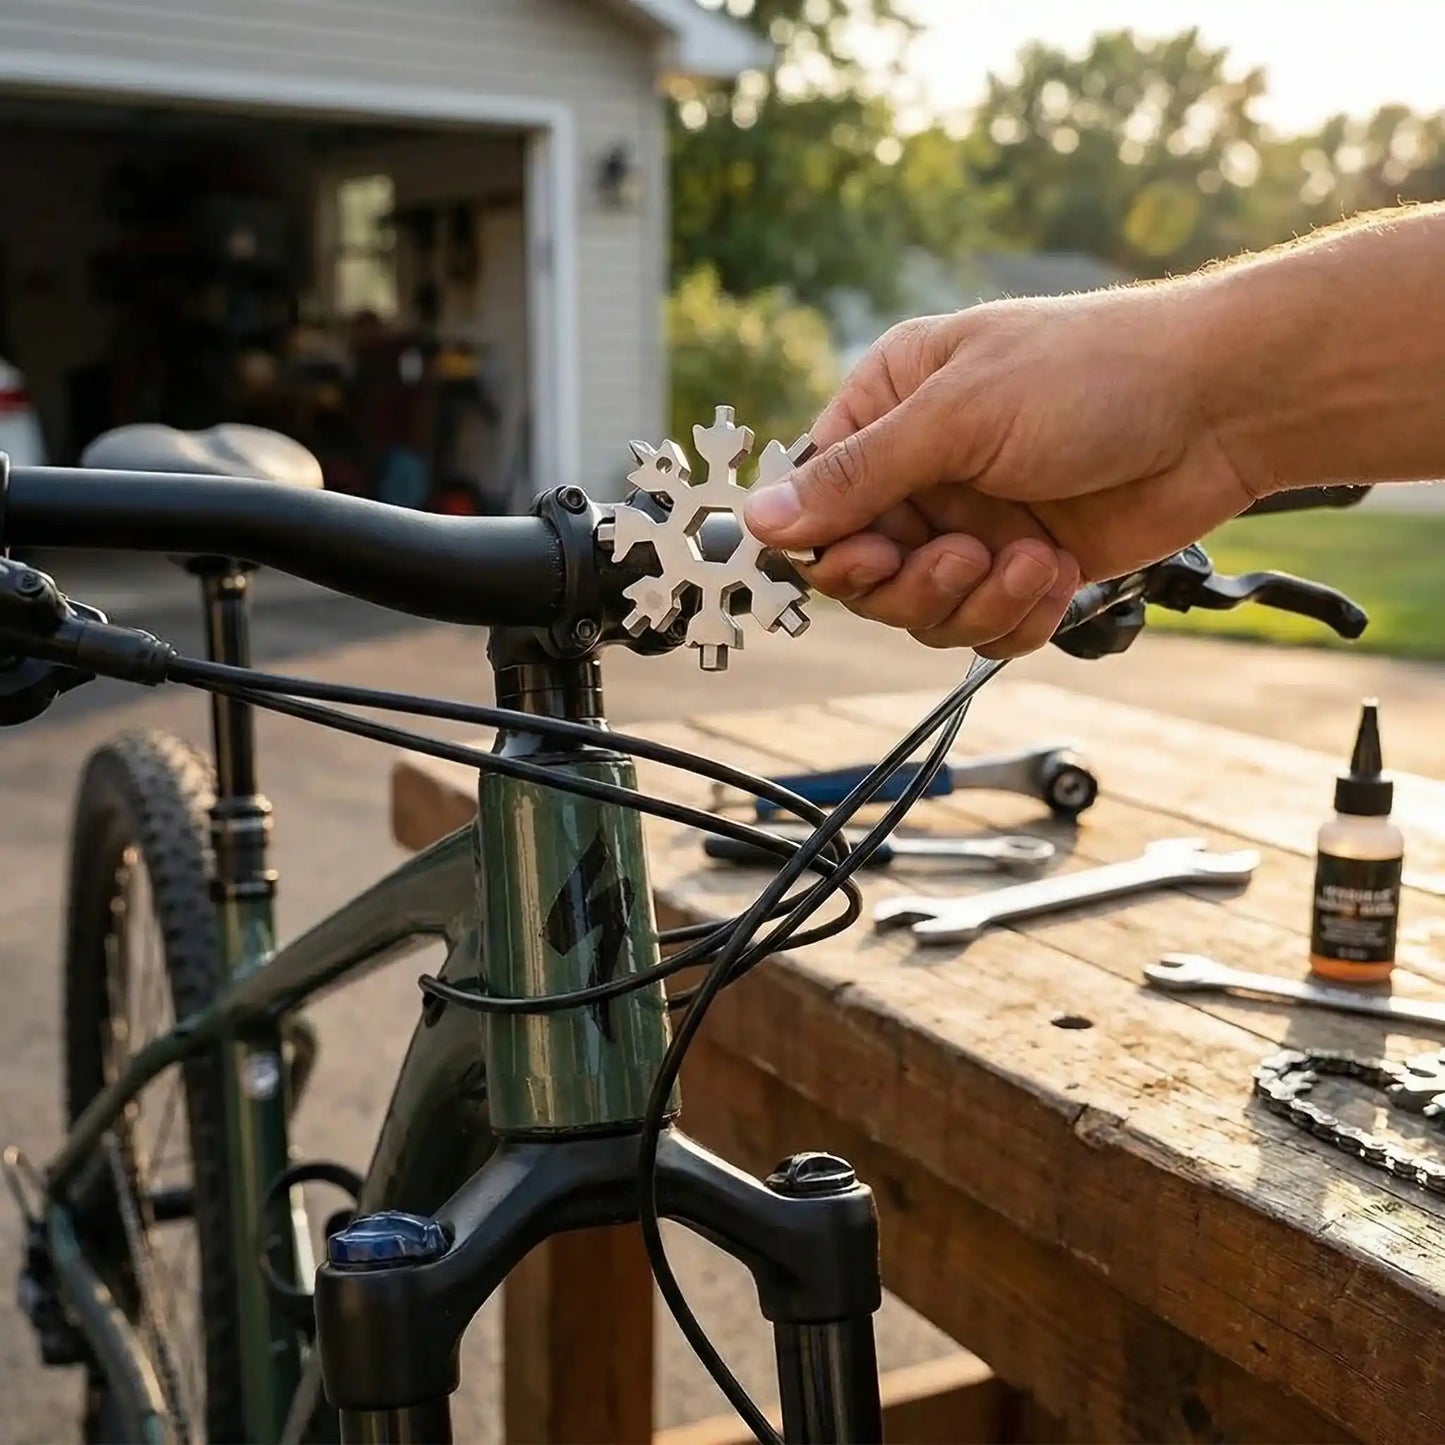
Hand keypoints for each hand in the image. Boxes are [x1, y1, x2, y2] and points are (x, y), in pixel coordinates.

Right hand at [743, 285, 1254, 657]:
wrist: (1221, 406)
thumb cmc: (1094, 374)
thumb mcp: (959, 414)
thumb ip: (856, 475)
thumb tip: (758, 516)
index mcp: (888, 409)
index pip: (814, 503)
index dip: (829, 547)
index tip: (866, 560)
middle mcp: (921, 473)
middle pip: (862, 574)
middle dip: (913, 581)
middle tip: (959, 557)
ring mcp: (971, 524)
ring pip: (922, 613)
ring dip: (974, 599)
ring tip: (1030, 556)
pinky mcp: (1020, 569)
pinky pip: (983, 629)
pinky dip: (1017, 615)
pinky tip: (1058, 572)